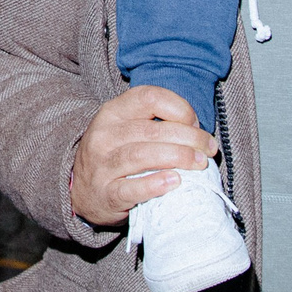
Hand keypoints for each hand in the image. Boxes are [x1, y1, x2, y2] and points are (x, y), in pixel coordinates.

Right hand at [69, 85, 218, 228]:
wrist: (82, 192)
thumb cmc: (115, 156)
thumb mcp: (125, 129)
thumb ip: (154, 124)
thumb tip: (197, 130)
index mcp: (112, 112)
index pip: (148, 97)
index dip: (179, 108)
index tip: (196, 124)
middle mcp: (103, 135)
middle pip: (151, 130)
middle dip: (188, 137)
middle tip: (209, 149)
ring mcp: (102, 165)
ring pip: (142, 155)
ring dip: (177, 157)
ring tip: (200, 163)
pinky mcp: (105, 194)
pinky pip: (131, 189)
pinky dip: (155, 185)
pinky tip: (174, 182)